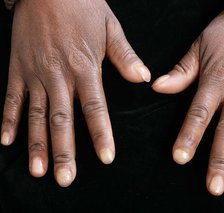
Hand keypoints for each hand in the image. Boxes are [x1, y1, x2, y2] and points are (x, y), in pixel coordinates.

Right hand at [1, 0, 150, 186]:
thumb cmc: (82, 6)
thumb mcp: (110, 28)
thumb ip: (125, 56)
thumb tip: (144, 78)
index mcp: (85, 67)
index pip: (95, 108)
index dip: (101, 134)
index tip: (106, 158)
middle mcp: (59, 76)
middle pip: (62, 120)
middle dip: (65, 151)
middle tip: (66, 179)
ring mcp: (35, 74)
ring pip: (35, 115)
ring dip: (36, 144)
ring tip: (39, 170)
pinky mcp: (17, 68)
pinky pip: (11, 98)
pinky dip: (8, 120)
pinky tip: (5, 141)